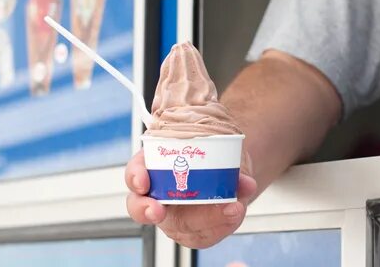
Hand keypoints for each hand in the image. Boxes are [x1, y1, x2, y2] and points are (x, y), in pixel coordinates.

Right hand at [125, 150, 256, 248]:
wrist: (227, 170)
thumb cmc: (210, 154)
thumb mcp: (216, 145)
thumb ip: (228, 157)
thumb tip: (245, 182)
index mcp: (153, 166)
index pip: (134, 173)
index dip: (135, 177)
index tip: (142, 181)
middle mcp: (158, 195)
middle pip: (144, 208)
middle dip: (150, 210)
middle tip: (158, 209)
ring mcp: (173, 216)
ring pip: (180, 226)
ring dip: (206, 219)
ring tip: (231, 208)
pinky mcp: (192, 231)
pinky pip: (203, 235)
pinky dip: (222, 226)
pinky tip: (235, 214)